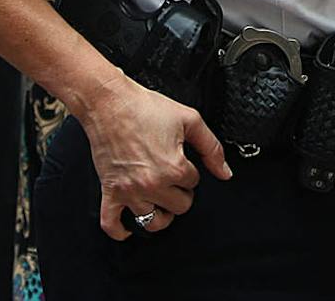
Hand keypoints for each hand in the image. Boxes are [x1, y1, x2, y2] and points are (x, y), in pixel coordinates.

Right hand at [82, 75, 230, 239]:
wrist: (109, 102)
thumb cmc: (144, 107)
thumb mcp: (189, 119)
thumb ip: (212, 148)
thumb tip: (225, 173)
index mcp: (174, 168)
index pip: (193, 184)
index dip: (190, 171)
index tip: (180, 159)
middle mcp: (152, 184)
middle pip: (179, 207)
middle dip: (180, 193)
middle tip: (172, 176)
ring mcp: (129, 191)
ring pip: (152, 222)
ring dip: (159, 213)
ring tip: (160, 200)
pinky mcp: (110, 191)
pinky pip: (111, 223)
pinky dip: (119, 231)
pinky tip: (127, 229)